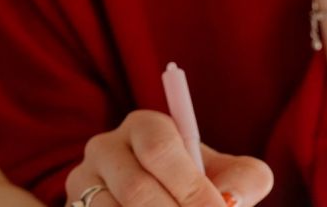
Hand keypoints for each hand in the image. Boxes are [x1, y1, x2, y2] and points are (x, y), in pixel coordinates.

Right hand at [65, 110, 273, 206]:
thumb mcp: (228, 174)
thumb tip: (232, 201)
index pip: (160, 148)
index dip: (190, 187)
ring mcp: (81, 183)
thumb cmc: (198, 185)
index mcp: (144, 126)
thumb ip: (244, 179)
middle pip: (136, 189)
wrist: (161, 200)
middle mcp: (105, 148)